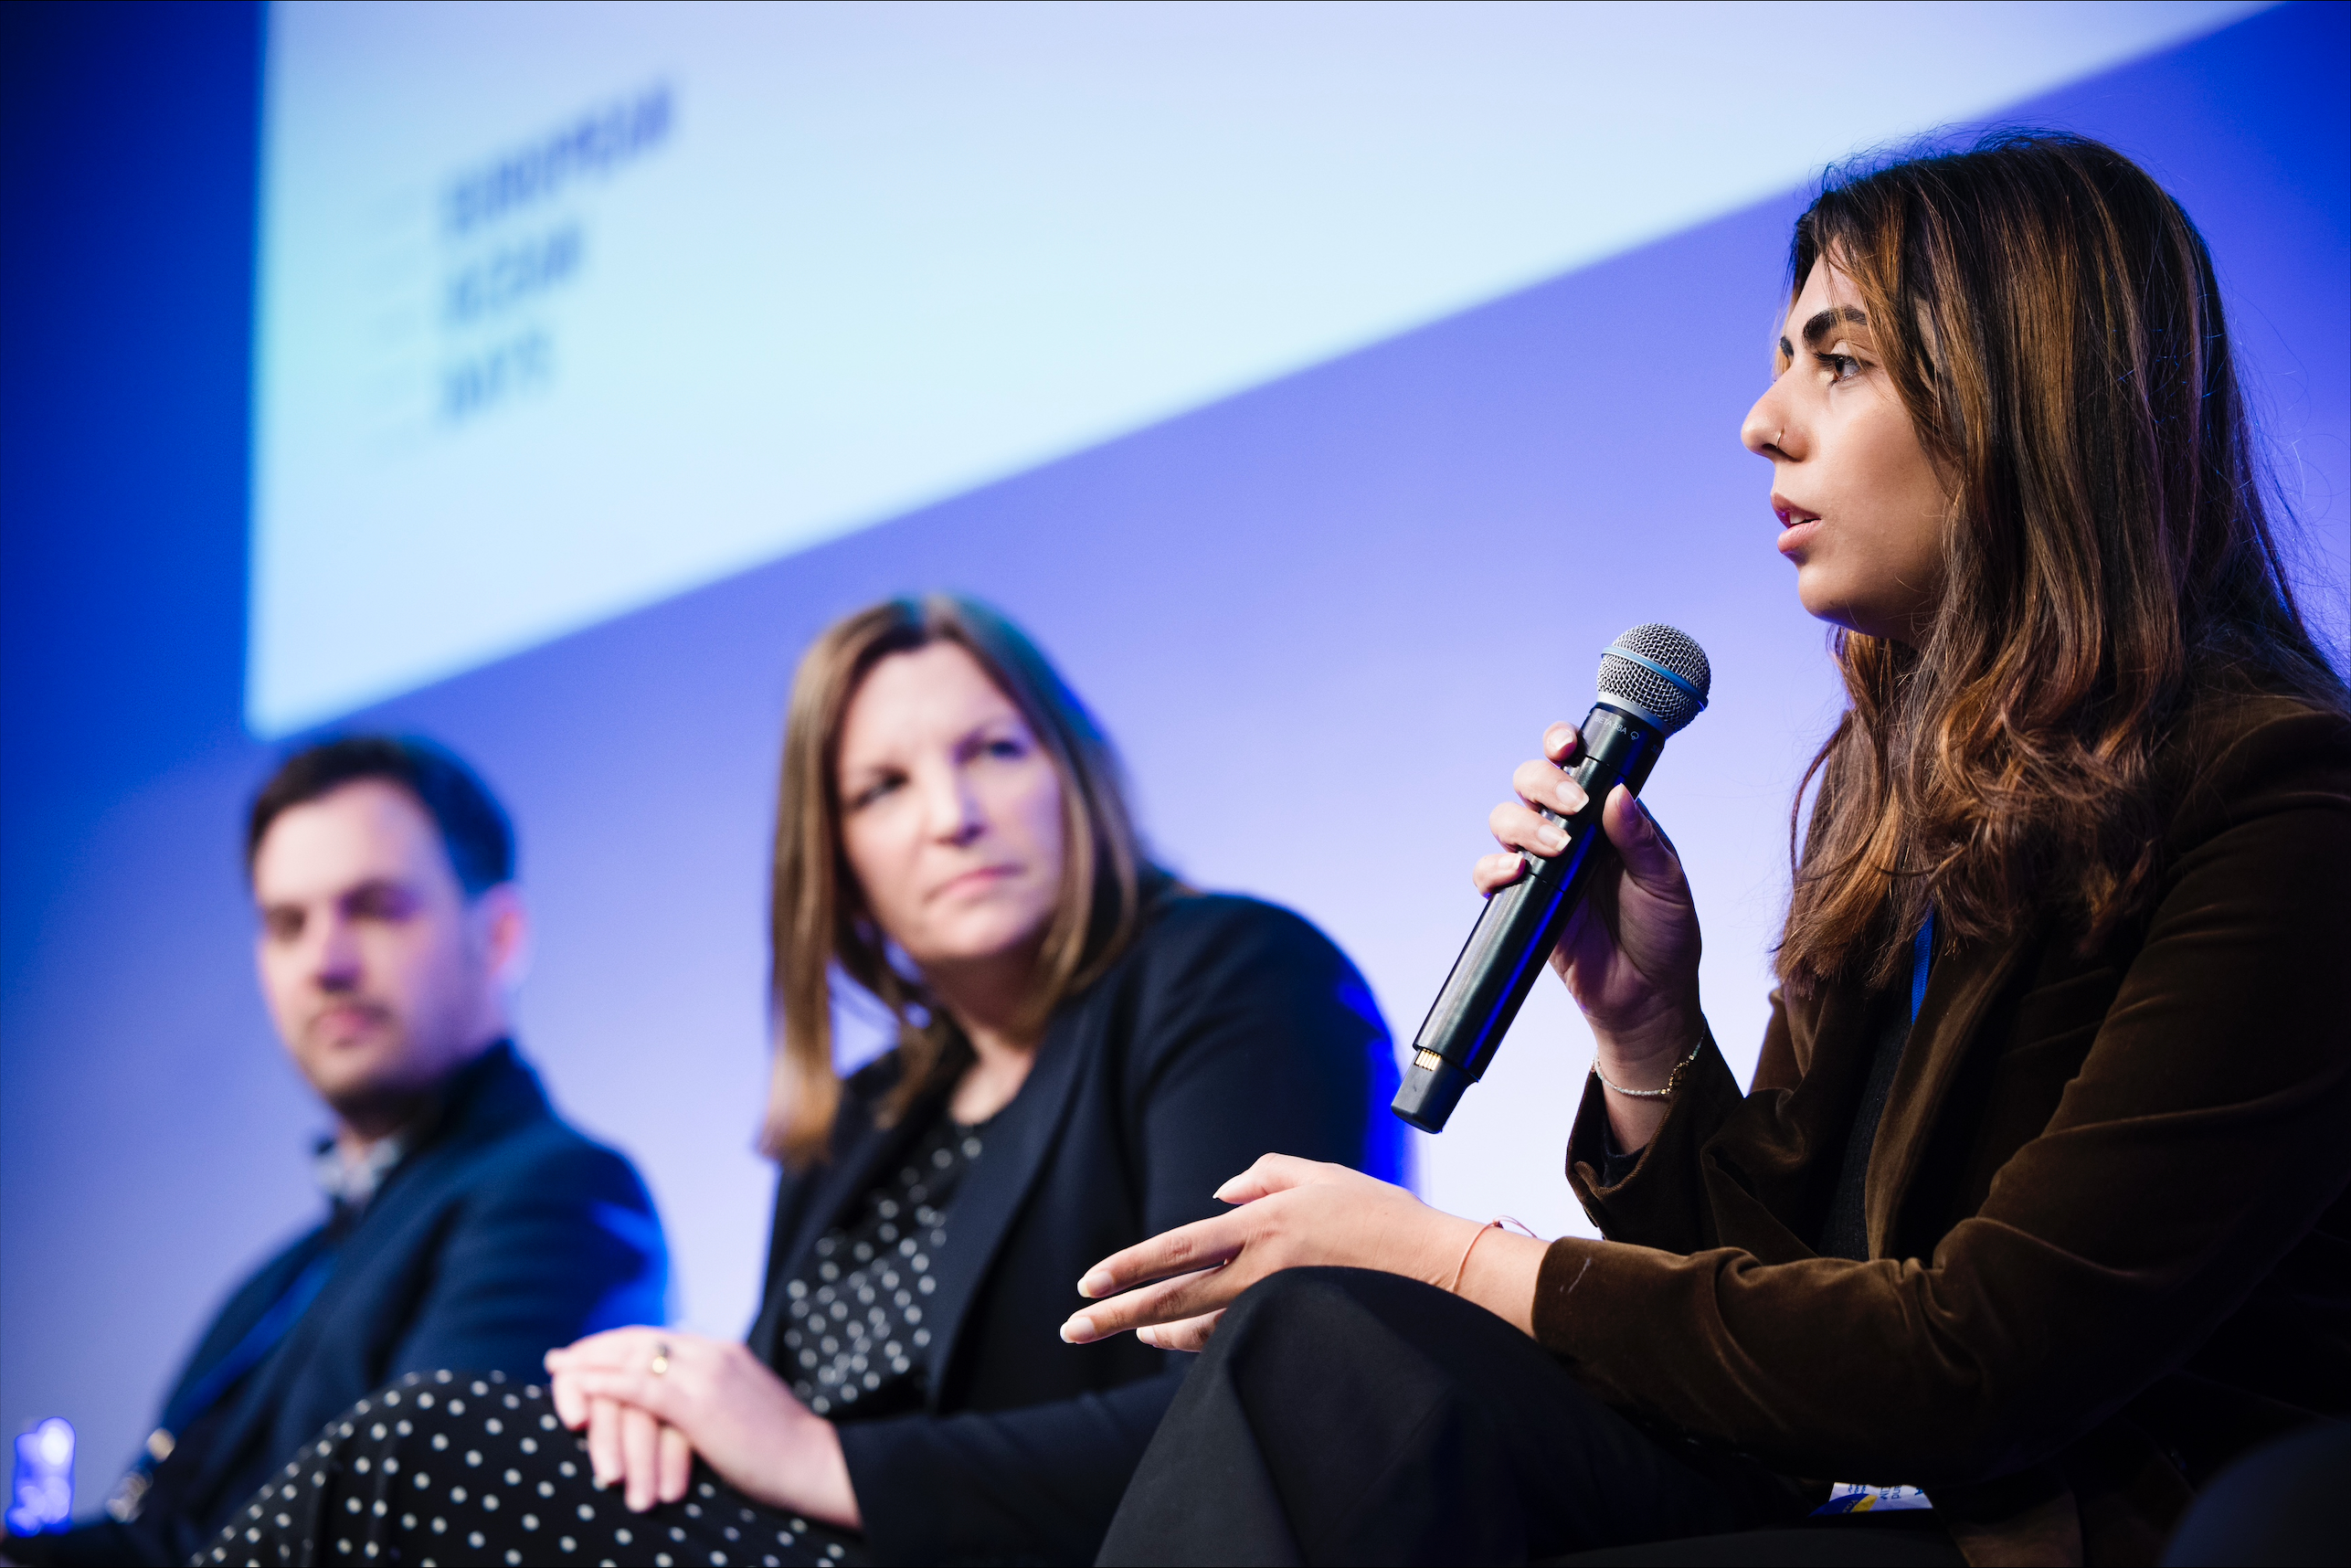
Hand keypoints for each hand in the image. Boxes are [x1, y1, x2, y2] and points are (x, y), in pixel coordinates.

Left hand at [544, 1328, 859, 1527]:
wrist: (812, 1462)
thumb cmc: (781, 1449)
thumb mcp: (744, 1407)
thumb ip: (716, 1394)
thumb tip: (686, 1402)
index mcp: (723, 1351)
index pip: (658, 1339)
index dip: (619, 1345)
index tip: (589, 1354)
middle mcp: (711, 1351)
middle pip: (638, 1340)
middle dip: (594, 1349)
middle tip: (559, 1360)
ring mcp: (705, 1373)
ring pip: (632, 1358)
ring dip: (589, 1364)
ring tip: (558, 1372)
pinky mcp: (698, 1402)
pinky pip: (639, 1386)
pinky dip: (604, 1383)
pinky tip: (578, 1388)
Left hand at [1059, 1155, 1545, 1349]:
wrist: (1438, 1268)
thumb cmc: (1380, 1214)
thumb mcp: (1320, 1174)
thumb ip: (1265, 1174)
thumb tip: (1221, 1192)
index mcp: (1262, 1225)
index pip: (1178, 1250)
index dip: (1130, 1269)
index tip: (1088, 1284)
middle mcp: (1262, 1268)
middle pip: (1174, 1298)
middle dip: (1117, 1315)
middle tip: (1071, 1329)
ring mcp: (1278, 1303)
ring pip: (1199, 1326)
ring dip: (1156, 1331)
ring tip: (1123, 1329)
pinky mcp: (1294, 1324)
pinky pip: (1234, 1337)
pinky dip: (1198, 1338)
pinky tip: (1174, 1337)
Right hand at [1477, 722, 1702, 1144]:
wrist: (1648, 999)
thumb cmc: (1665, 936)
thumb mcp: (1666, 884)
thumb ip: (1641, 839)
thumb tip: (1616, 793)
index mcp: (1608, 817)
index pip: (1577, 764)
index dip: (1561, 744)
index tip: (1567, 745)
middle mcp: (1570, 833)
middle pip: (1531, 782)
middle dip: (1543, 783)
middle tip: (1573, 807)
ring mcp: (1543, 866)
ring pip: (1506, 820)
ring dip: (1524, 825)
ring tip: (1555, 850)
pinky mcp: (1522, 903)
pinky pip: (1489, 875)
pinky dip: (1493, 868)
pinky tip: (1516, 873)